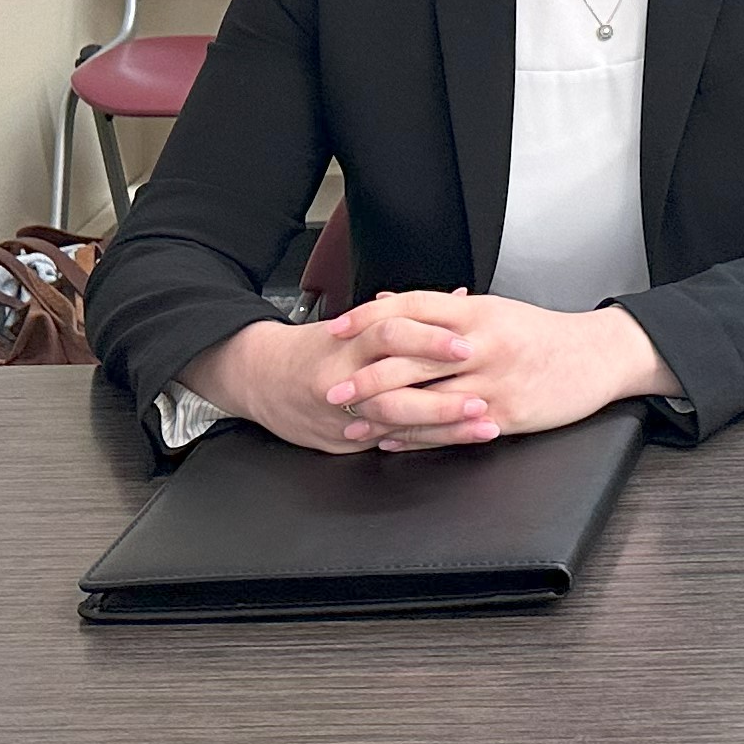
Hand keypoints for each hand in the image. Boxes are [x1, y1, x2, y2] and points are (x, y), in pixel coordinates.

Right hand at [183, 303, 485, 454]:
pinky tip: (454, 443)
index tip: (467, 345)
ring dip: (445, 428)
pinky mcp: (344, 442)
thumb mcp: (354, 322)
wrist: (260, 378)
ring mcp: (343, 416)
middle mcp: (343, 379)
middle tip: (483, 398)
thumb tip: (460, 300)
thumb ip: (408, 314)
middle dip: (444, 397)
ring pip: (398, 423)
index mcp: (348, 342)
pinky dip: (423, 442)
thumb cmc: (315, 346)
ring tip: (482, 427)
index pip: (391, 335)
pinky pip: (388, 443)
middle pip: (397, 388)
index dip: (430, 341)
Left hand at [327, 289, 680, 450]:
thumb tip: (390, 304)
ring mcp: (491, 381)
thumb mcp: (493, 310)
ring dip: (382, 412)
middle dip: (365, 374)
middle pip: (410, 355)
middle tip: (332, 388)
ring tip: (351, 421)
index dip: (369, 317)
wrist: (596, 356)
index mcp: (476, 311)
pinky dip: (415, 436)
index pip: (411, 307)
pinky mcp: (503, 414)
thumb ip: (444, 310)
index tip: (337, 330)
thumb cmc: (542, 335)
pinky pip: (449, 428)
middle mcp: (480, 343)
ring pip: (425, 397)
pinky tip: (391, 439)